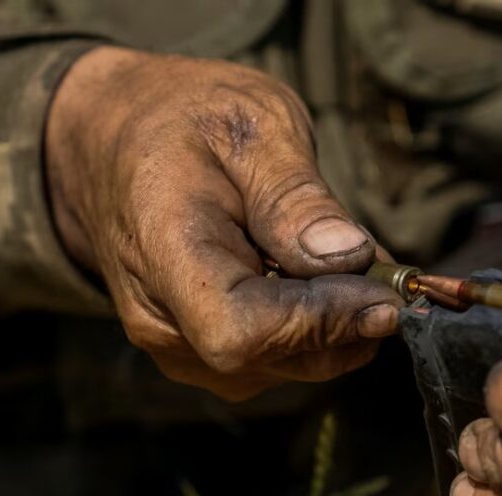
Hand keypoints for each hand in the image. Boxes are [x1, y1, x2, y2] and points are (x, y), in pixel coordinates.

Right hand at [45, 46, 402, 399]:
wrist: (115, 141)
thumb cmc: (183, 122)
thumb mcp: (250, 125)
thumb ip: (294, 194)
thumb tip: (347, 255)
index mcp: (161, 251)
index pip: (240, 331)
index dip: (320, 322)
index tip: (384, 292)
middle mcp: (161, 319)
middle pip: (275, 357)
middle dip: (347, 321)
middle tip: (386, 268)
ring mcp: (179, 346)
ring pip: (287, 367)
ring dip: (338, 324)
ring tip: (346, 258)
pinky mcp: (203, 355)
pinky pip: (279, 361)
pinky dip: (319, 327)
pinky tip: (320, 277)